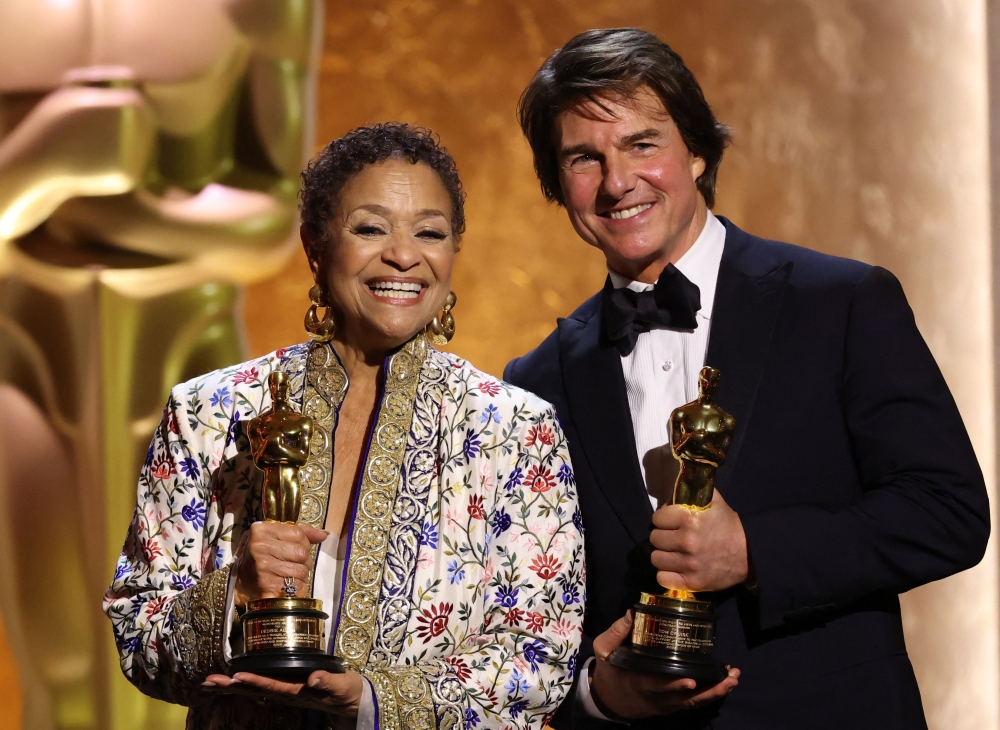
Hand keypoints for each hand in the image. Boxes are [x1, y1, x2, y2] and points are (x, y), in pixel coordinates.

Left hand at [202, 671, 363, 716]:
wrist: (354, 702)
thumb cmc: (349, 692)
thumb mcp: (343, 687)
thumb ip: (328, 682)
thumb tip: (312, 678)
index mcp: (300, 692)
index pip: (273, 686)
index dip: (254, 681)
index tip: (235, 677)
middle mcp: (289, 694)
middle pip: (256, 690)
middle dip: (231, 686)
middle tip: (208, 682)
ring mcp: (287, 693)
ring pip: (255, 690)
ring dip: (232, 687)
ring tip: (210, 683)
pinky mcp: (289, 689)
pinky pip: (262, 687)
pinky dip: (245, 684)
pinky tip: (232, 684)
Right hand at [233, 522, 328, 604]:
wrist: (239, 585)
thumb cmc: (259, 557)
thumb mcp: (272, 538)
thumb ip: (299, 532)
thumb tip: (323, 534)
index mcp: (261, 530)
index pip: (298, 534)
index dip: (303, 543)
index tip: (293, 549)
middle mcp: (259, 547)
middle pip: (302, 553)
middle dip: (303, 561)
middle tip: (292, 564)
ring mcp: (262, 568)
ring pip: (301, 570)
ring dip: (300, 576)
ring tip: (288, 575)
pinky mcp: (267, 586)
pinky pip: (297, 586)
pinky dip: (297, 588)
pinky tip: (287, 586)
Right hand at [589, 612, 739, 718]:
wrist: (607, 699)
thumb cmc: (609, 671)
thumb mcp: (605, 650)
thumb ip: (618, 632)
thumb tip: (632, 613)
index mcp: (639, 682)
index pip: (658, 686)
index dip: (675, 685)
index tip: (692, 680)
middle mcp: (656, 697)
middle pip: (686, 699)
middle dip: (709, 690)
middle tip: (730, 678)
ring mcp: (666, 704)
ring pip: (693, 702)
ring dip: (715, 692)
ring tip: (733, 679)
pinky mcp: (672, 705)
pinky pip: (693, 702)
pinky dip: (710, 694)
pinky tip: (725, 683)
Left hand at [650, 489, 747, 591]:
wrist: (750, 553)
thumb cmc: (729, 525)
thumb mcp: (714, 501)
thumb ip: (693, 490)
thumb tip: (673, 487)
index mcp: (689, 519)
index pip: (657, 518)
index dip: (663, 519)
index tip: (670, 522)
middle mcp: (686, 542)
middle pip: (654, 538)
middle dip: (663, 536)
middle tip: (673, 538)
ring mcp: (688, 564)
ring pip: (656, 558)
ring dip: (663, 555)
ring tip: (674, 553)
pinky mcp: (692, 582)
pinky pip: (662, 578)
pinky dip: (666, 574)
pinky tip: (675, 569)